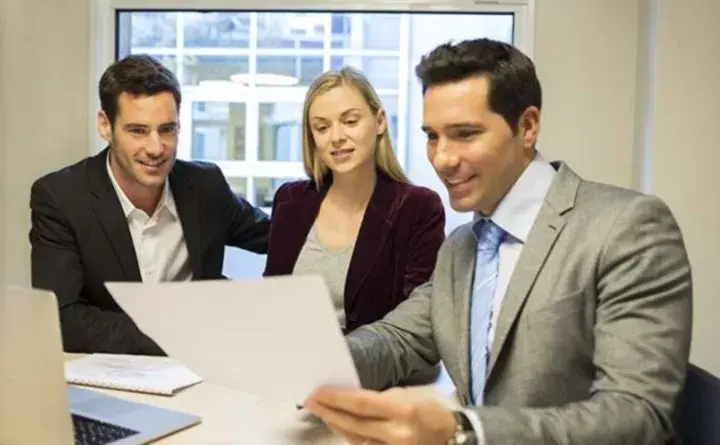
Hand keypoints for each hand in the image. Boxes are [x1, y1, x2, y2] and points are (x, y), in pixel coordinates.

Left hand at [304, 386, 456, 444]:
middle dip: (329, 412)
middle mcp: (397, 434)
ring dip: (335, 425)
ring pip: (354, 439)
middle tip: (310, 401)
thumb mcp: (408, 396)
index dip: (336, 398)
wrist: (453, 438)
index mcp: (404, 411)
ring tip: (321, 412)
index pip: (361, 404)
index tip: (318, 392)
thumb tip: (351, 397)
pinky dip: (349, 437)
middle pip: (353, 423)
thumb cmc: (429, 412)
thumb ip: (380, 398)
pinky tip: (339, 426)